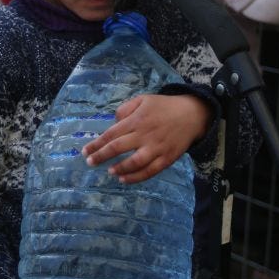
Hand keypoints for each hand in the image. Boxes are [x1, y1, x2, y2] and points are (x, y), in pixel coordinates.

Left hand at [81, 94, 210, 183]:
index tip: (85, 151)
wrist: (193, 114)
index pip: (111, 134)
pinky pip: (149, 172)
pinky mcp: (167, 159)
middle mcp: (144, 134)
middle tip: (90, 162)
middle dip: (101, 156)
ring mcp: (156, 148)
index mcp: (137, 120)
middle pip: (118, 148)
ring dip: (118, 168)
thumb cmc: (164, 107)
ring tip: (109, 171)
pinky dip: (135, 177)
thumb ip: (125, 109)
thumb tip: (113, 123)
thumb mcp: (143, 99)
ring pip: (134, 162)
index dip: (96, 144)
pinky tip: (124, 179)